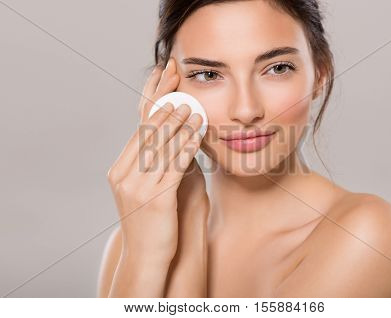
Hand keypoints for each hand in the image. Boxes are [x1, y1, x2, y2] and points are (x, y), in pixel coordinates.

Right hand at [107, 57, 203, 262]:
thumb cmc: (158, 220)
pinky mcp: (154, 200)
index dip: (151, 102)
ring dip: (177, 122)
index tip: (162, 79)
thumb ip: (163, 162)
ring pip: (159, 146)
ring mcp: (136, 187)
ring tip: (192, 104)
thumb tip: (182, 136)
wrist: (148, 256)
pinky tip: (197, 133)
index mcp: (121, 169)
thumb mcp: (155, 185)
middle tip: (176, 80)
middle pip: (146, 131)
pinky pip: (172, 167)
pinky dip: (185, 147)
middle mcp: (124, 175)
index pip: (139, 129)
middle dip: (163, 103)